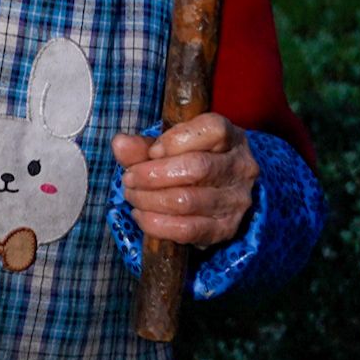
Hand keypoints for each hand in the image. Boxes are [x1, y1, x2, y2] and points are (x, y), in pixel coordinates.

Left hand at [111, 113, 258, 247]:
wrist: (216, 194)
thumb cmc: (190, 161)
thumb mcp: (169, 146)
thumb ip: (143, 145)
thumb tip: (120, 144)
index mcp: (230, 137)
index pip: (211, 130)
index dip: (175, 140)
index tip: (153, 151)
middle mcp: (240, 168)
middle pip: (196, 168)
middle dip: (152, 174)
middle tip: (129, 178)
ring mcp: (235, 200)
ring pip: (187, 201)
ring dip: (148, 200)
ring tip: (132, 195)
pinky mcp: (225, 229)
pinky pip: (187, 230)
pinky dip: (156, 224)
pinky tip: (141, 215)